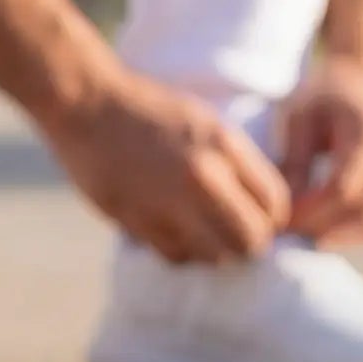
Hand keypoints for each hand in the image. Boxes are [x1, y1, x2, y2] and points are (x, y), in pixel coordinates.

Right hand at [43, 69, 290, 264]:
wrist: (87, 105)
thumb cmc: (149, 111)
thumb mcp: (206, 123)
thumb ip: (236, 163)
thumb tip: (260, 209)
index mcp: (224, 146)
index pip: (275, 205)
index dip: (272, 220)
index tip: (258, 219)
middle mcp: (201, 176)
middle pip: (250, 240)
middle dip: (248, 244)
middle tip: (235, 238)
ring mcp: (166, 201)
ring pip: (213, 255)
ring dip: (212, 251)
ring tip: (202, 236)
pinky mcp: (135, 219)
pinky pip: (174, 255)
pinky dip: (179, 251)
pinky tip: (172, 233)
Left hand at [280, 59, 362, 247]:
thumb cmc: (329, 94)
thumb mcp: (302, 117)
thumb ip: (295, 163)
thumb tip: (283, 211)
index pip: (343, 191)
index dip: (309, 213)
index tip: (277, 224)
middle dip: (326, 234)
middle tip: (289, 238)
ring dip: (343, 239)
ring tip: (304, 236)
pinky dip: (356, 233)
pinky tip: (323, 229)